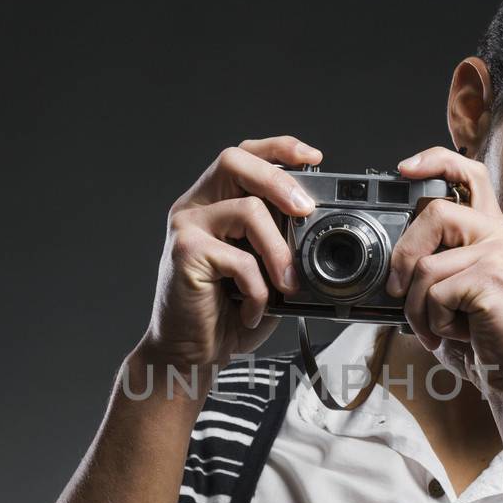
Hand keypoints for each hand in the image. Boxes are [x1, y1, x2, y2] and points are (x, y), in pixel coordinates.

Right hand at [140, 136, 319, 371]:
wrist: (190, 354)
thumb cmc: (227, 313)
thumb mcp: (263, 271)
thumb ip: (280, 243)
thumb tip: (318, 226)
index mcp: (213, 203)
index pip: (243, 156)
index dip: (278, 148)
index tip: (314, 158)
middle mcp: (194, 207)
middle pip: (235, 161)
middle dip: (279, 181)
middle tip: (306, 211)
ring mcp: (186, 227)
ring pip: (247, 210)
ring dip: (279, 251)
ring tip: (287, 285)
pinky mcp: (184, 253)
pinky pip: (239, 259)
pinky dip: (257, 290)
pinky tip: (252, 311)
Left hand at [386, 146, 502, 397]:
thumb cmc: (486, 343)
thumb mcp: (453, 296)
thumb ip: (433, 267)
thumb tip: (389, 265)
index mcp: (494, 233)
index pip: (469, 176)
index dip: (436, 162)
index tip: (405, 169)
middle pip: (432, 214)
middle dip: (403, 257)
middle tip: (398, 291)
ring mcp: (501, 254)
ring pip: (426, 264)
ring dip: (417, 306)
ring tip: (441, 326)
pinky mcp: (494, 278)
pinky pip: (434, 293)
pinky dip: (432, 322)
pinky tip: (459, 334)